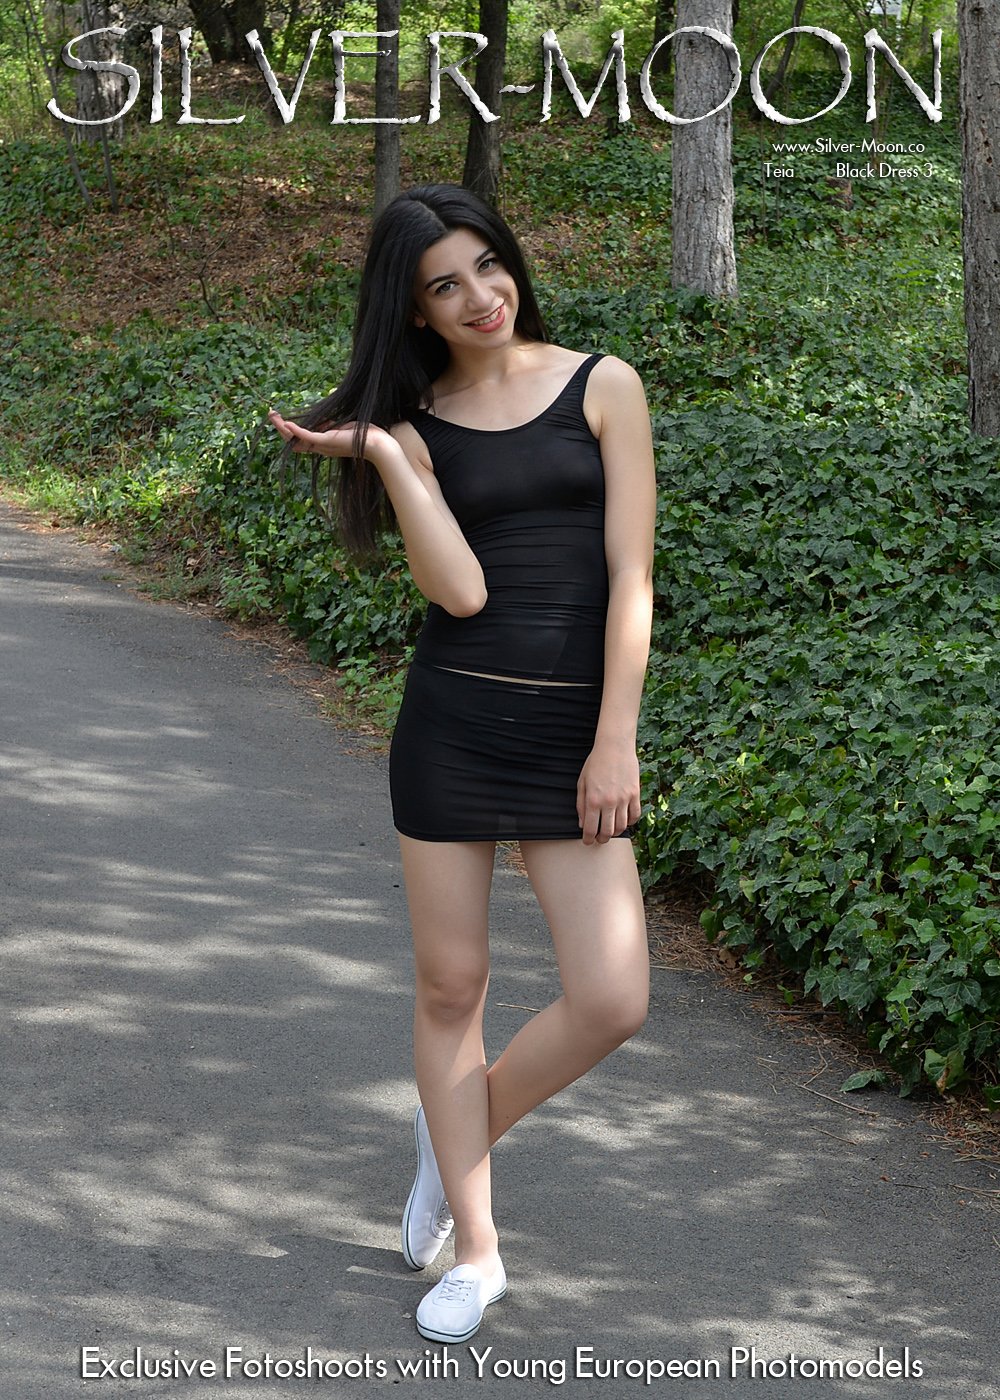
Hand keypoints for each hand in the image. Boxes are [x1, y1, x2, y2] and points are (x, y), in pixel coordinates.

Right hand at [267, 411, 393, 465]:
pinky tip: (286, 424)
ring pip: (296, 439)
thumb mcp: (344, 426)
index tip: (281, 419)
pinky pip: (306, 436)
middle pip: (294, 440)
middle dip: (281, 428)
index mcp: (324, 444)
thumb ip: (332, 422)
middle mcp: (321, 447)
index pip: (301, 439)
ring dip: (282, 428)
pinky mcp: (327, 441)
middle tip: (271, 415)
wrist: (377, 443)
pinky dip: (295, 430)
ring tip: (273, 416)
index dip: (289, 431)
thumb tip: (328, 411)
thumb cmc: (364, 434)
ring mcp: (323, 445)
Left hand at [576, 738, 641, 844]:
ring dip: (616, 833)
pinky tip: (624, 820)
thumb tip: (582, 824)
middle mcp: (609, 802)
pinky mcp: (635, 794)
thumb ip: (581, 805)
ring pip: (622, 826)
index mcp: (593, 800)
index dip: (588, 839)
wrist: (614, 747)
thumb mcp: (582, 783)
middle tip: (599, 839)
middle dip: (602, 839)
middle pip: (608, 832)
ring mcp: (624, 799)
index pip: (590, 829)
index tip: (587, 842)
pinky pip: (634, 815)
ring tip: (611, 831)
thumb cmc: (595, 763)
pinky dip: (630, 822)